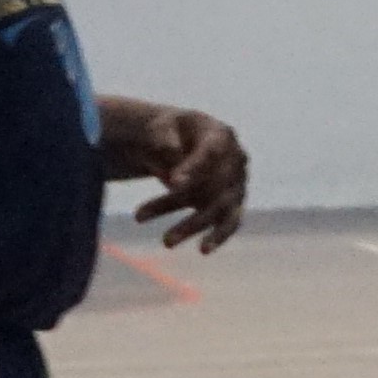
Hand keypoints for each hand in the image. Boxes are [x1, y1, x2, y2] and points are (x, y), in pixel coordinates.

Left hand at [120, 103, 248, 251]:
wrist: (180, 139)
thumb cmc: (170, 131)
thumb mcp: (161, 127)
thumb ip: (163, 141)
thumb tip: (174, 170)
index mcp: (221, 135)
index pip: (211, 152)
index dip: (195, 167)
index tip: (173, 182)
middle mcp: (236, 160)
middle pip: (215, 183)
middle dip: (180, 200)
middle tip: (141, 215)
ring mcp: (236, 184)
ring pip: (218, 208)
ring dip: (192, 225)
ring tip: (166, 242)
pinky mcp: (230, 204)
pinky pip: (228, 223)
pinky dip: (218, 237)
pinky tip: (203, 250)